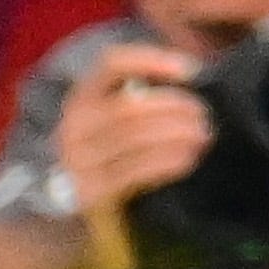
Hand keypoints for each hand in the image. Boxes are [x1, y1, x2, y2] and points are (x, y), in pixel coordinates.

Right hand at [50, 39, 212, 222]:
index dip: (152, 59)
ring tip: (202, 135)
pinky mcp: (91, 192)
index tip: (191, 70)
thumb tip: (192, 73)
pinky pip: (136, 170)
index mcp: (82, 97)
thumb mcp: (111, 117)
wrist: (65, 208)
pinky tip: (188, 157)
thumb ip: (141, 94)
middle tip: (202, 114)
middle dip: (175, 107)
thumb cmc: (107, 149)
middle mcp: (74, 126)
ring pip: (136, 137)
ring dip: (179, 134)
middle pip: (131, 106)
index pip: (112, 63)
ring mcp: (78, 161)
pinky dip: (169, 161)